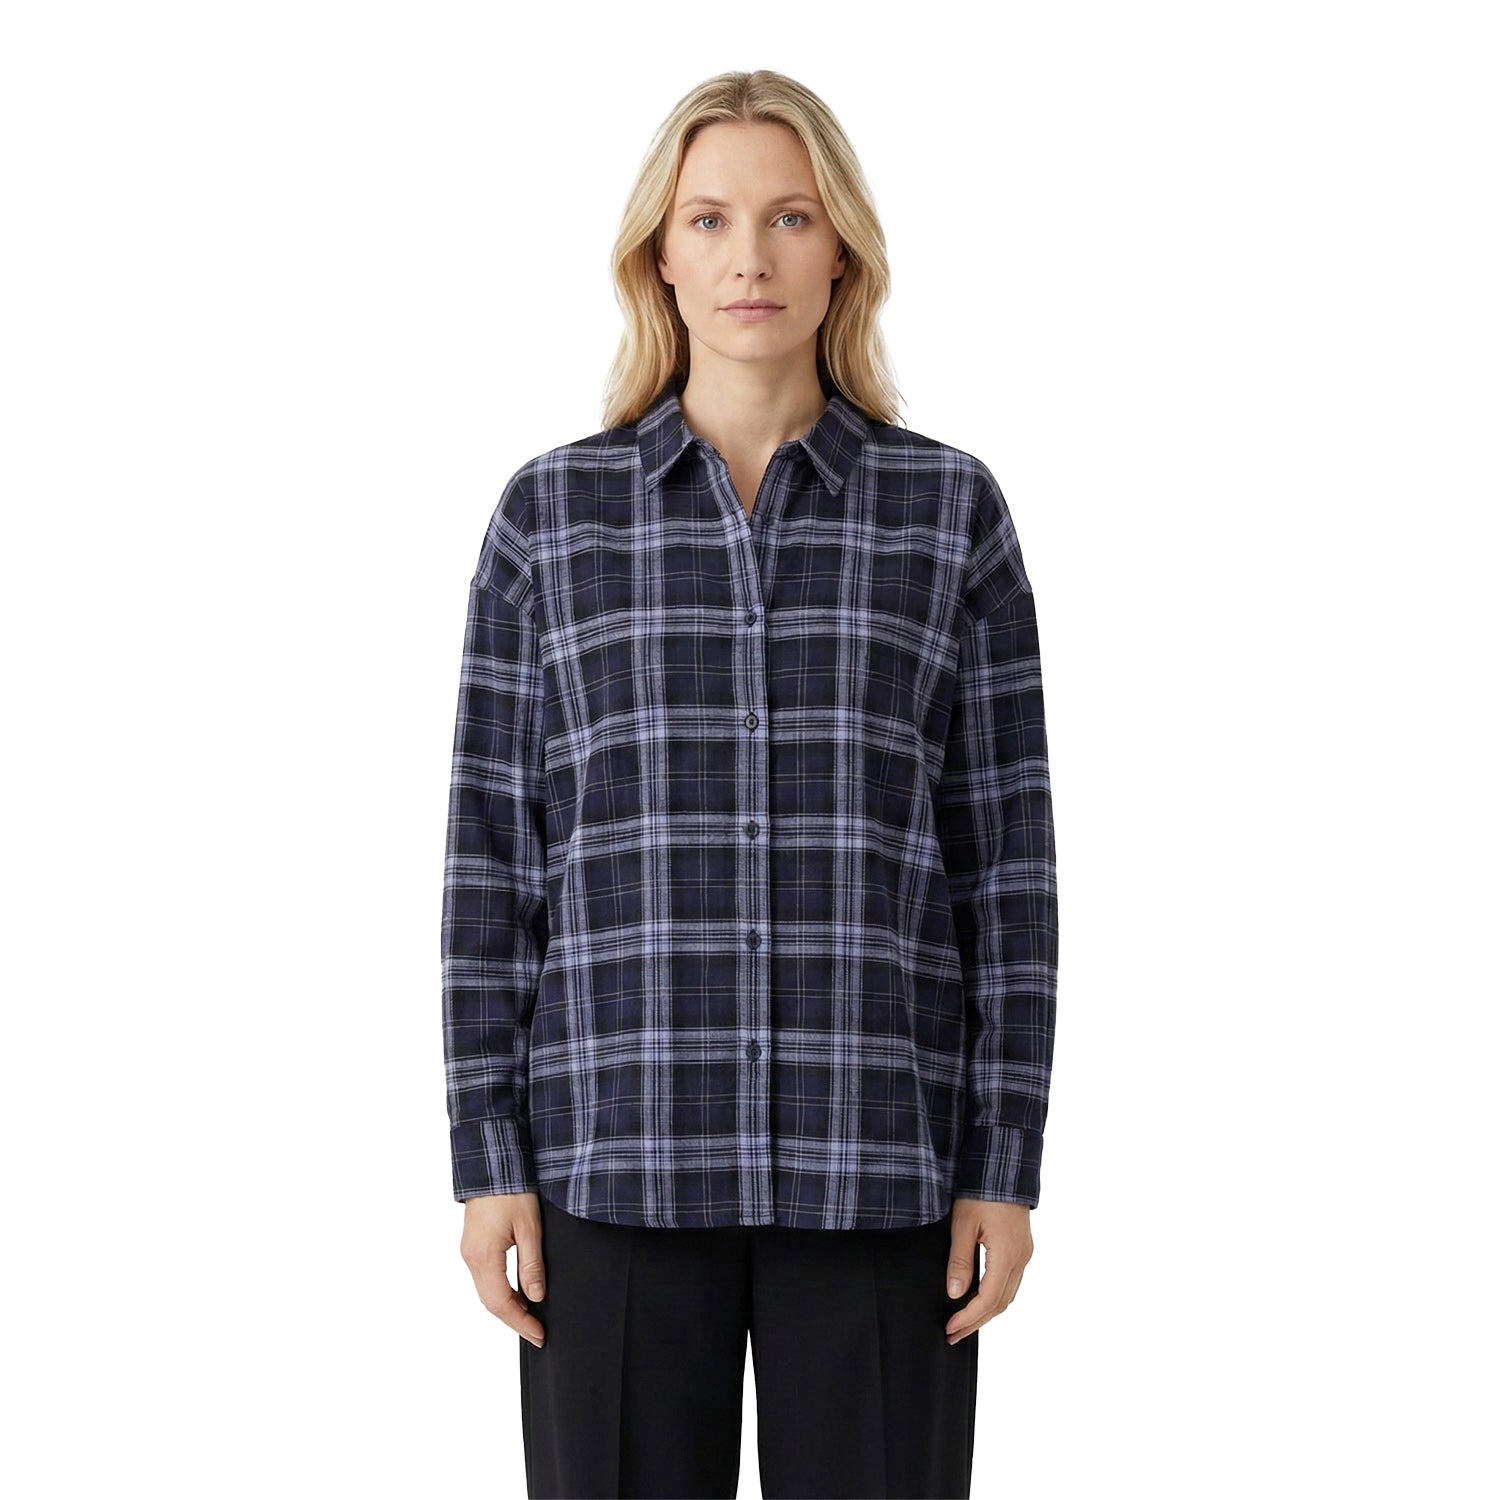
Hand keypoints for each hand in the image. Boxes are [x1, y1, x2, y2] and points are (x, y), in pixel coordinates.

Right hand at [460, 1192, 547, 1347]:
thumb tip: (535, 1296)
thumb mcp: (529, 1227)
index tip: (539, 1336)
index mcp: (484, 1257)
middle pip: (491, 1302)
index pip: (502, 1303)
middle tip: (537, 1332)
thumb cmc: (511, 1189)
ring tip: (531, 1317)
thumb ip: (531, 1265)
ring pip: (486, 1291)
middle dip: (514, 1320)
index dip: (521, 1322)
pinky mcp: (473, 1244)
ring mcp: (469, 1251)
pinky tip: (517, 1293)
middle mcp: (471, 1258)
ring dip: (507, 1307)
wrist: (492, 1163)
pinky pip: (485, 1278)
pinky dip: (500, 1291)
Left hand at [944, 1197, 1032, 1344]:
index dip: (969, 1318)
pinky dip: (994, 1296)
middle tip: (953, 1334)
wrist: (1005, 1168)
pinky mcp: (1022, 1248)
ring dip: (986, 1312)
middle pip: (1000, 1303)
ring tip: (963, 1322)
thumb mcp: (963, 1224)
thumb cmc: (982, 1191)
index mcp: (1007, 1255)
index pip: (988, 1299)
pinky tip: (979, 1299)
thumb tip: (955, 1293)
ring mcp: (1024, 1254)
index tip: (951, 1327)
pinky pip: (1010, 1282)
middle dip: (976, 1322)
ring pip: (1007, 1295)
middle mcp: (1021, 1259)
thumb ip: (960, 1261)